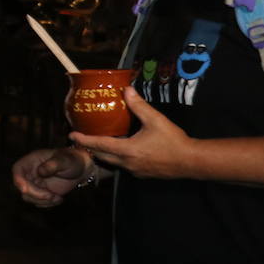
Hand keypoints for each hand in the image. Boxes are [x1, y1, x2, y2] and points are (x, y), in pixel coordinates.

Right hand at [12, 146, 91, 207]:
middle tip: (52, 196)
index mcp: (31, 161)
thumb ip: (52, 165)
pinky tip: (59, 199)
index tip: (26, 190)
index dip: (18, 180)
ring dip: (43, 201)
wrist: (80, 169)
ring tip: (58, 198)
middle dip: (36, 195)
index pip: (17, 170)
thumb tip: (40, 171)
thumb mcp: (64, 160)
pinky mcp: (40, 193)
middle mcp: (29, 173)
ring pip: (29, 197)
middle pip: (22, 187)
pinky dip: (48, 204)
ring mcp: (34, 184)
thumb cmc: (72, 160)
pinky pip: (38, 202)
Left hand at [71, 87, 193, 178]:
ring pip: (113, 163)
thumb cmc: (173, 140)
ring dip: (104, 153)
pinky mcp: (142, 174)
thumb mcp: (155, 120)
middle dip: (91, 147)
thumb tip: (126, 89)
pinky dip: (117, 158)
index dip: (84, 139)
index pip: (99, 145)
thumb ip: (139, 105)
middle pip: (102, 156)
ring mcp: (135, 171)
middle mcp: (127, 163)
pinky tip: (121, 150)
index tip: (72, 134)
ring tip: (98, 143)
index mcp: (127, 150)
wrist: (191, 161)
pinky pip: (124, 166)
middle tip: (82, 138)